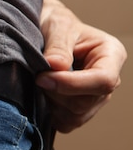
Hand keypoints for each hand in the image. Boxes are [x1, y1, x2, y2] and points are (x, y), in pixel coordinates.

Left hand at [37, 0, 126, 132]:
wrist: (45, 33)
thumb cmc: (55, 25)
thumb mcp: (56, 27)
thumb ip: (57, 46)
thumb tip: (56, 65)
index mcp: (111, 55)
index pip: (102, 81)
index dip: (71, 84)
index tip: (42, 77)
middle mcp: (107, 80)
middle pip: (85, 103)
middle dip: (55, 94)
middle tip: (37, 76)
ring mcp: (94, 99)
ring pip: (74, 117)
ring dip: (51, 103)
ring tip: (41, 82)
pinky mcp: (78, 111)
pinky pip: (65, 124)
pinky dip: (50, 113)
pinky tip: (43, 95)